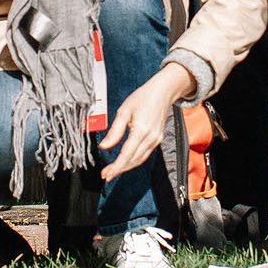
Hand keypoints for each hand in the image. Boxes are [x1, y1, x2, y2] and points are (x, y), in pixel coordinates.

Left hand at [98, 65, 194, 181]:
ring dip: (126, 167)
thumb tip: (104, 146)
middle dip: (119, 169)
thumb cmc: (142, 98)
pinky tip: (125, 161)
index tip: (106, 174)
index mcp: (141, 130)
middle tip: (106, 175)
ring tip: (113, 171)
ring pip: (139, 159)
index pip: (127, 154)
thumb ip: (114, 131)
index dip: (116, 167)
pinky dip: (134, 160)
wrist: (162, 92)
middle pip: (133, 160)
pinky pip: (145, 154)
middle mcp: (151, 137)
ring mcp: (156, 139)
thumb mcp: (123, 111)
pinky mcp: (158, 139)